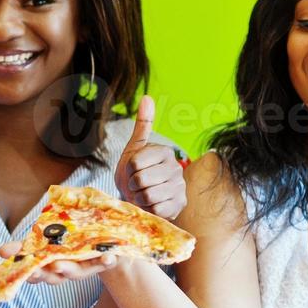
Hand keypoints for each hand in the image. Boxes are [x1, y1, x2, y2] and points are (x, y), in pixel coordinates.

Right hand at [0, 239, 117, 286]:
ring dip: (68, 270)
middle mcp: (65, 270)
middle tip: (33, 268)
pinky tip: (109, 256)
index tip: (13, 267)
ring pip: (75, 272)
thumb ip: (26, 247)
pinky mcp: (103, 261)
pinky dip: (106, 260)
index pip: (34, 272)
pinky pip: (104, 262)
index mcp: (49, 265)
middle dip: (44, 273)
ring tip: (59, 265)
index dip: (24, 271)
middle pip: (53, 276)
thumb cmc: (68, 241)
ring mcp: (84, 267)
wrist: (106, 241)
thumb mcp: (45, 241)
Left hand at [114, 95, 185, 220]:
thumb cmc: (135, 173)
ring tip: (143, 195)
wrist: (141, 199)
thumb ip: (142, 124)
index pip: (135, 162)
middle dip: (132, 185)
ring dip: (139, 198)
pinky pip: (155, 209)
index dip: (127, 170)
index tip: (131, 171)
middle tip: (136, 186)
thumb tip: (147, 97)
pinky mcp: (179, 205)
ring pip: (147, 195)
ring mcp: (180, 187)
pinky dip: (148, 209)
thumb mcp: (134, 149)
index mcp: (165, 152)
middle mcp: (176, 168)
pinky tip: (151, 205)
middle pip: (140, 179)